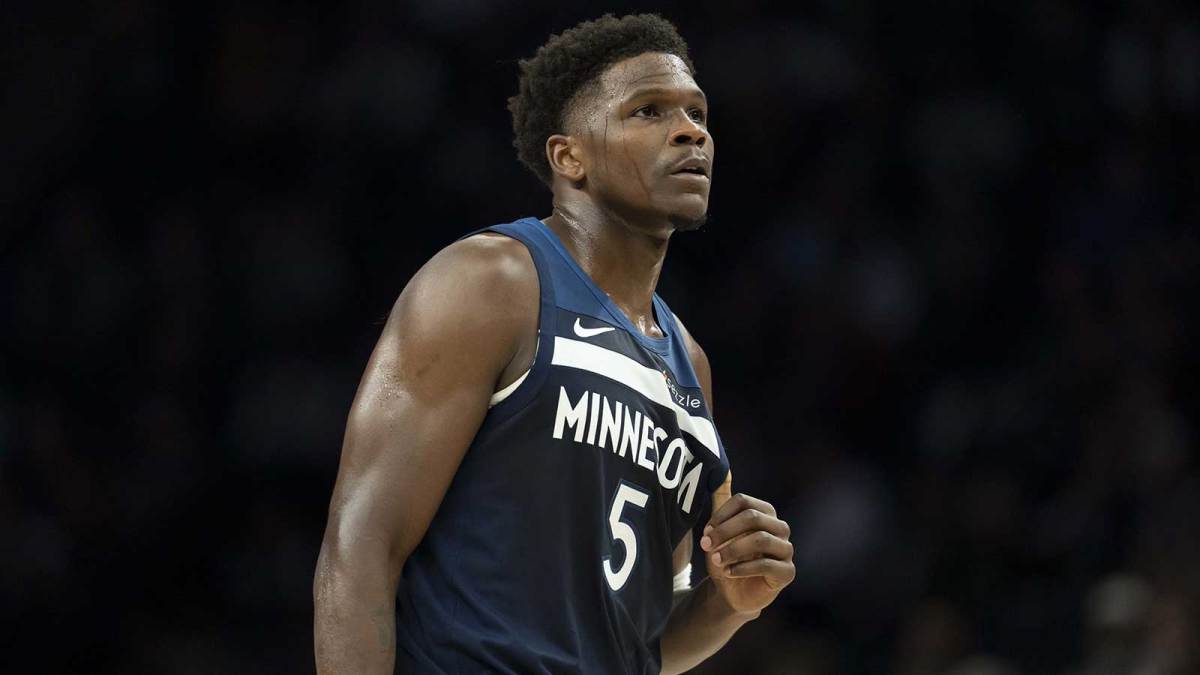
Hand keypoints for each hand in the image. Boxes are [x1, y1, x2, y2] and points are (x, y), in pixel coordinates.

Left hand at [699, 492, 794, 615]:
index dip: (722, 515)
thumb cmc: (727, 557)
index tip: (706, 531)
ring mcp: (786, 549)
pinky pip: (766, 565)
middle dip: (725, 531)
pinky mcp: (787, 572)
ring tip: (715, 561)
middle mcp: (780, 527)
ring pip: (760, 540)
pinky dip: (742, 568)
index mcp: (765, 513)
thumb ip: (721, 502)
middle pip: (753, 518)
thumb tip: (723, 471)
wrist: (731, 592)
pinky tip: (728, 572)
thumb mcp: (720, 529)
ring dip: (732, 550)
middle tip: (706, 545)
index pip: (744, 501)